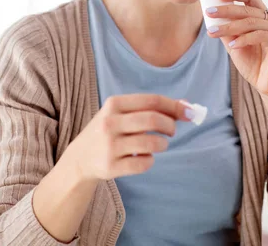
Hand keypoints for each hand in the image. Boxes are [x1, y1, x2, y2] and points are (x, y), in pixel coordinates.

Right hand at [67, 94, 192, 181]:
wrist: (79, 158)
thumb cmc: (109, 130)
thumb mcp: (122, 113)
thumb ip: (151, 108)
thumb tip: (186, 105)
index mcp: (114, 104)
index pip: (152, 100)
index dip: (174, 106)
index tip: (189, 112)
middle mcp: (110, 123)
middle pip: (153, 120)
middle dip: (170, 126)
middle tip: (172, 131)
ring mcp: (109, 145)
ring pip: (151, 143)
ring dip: (162, 144)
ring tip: (160, 145)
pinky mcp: (110, 167)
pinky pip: (143, 164)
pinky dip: (150, 161)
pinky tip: (145, 158)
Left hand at [206, 0, 267, 100]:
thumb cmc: (255, 65)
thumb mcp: (235, 45)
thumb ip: (227, 31)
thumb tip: (211, 17)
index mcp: (265, 16)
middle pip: (248, 8)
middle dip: (225, 10)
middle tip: (209, 12)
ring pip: (251, 22)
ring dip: (229, 27)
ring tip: (213, 33)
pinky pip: (260, 35)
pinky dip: (244, 39)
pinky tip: (233, 45)